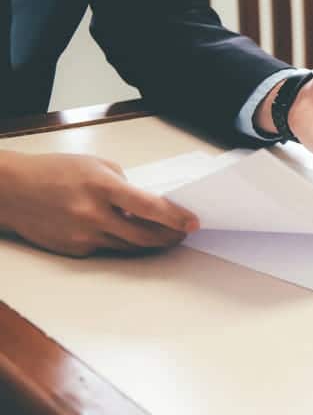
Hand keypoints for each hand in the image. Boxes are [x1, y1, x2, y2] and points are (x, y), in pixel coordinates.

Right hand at [0, 152, 198, 257]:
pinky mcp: (74, 250)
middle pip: (144, 235)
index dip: (175, 217)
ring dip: (149, 243)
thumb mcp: (95, 165)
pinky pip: (106, 248)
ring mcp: (83, 235)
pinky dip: (120, 242)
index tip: (193, 223)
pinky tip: (125, 233)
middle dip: (169, 237)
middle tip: (182, 234)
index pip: (149, 207)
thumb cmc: (54, 171)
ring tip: (163, 236)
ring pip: (128, 246)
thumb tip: (145, 204)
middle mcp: (94, 215)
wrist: (11, 191)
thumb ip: (123, 184)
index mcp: (102, 187)